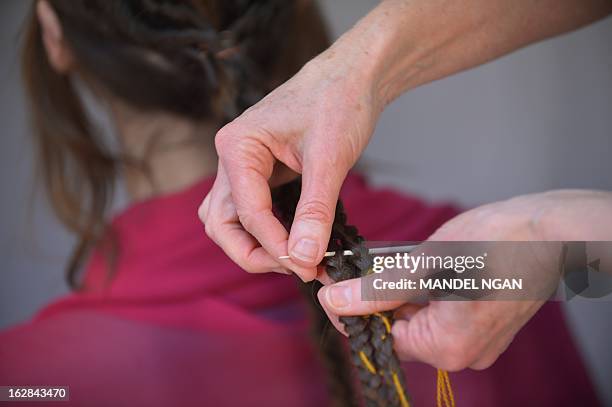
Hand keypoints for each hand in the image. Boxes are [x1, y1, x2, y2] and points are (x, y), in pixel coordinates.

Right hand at [199, 47, 380, 280]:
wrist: (352, 77)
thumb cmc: (338, 102)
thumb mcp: (329, 160)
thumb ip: (315, 211)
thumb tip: (306, 258)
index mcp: (237, 147)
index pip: (247, 212)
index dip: (276, 246)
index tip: (308, 267)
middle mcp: (232, 158)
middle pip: (222, 224)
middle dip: (254, 253)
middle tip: (296, 268)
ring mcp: (243, 168)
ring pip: (231, 222)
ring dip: (256, 247)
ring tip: (296, 260)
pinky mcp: (261, 175)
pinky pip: (253, 213)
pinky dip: (270, 233)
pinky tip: (298, 243)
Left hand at [317, 190, 611, 369]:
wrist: (554, 232)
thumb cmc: (496, 242)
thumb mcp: (426, 264)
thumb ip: (377, 289)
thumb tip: (334, 301)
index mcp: (447, 347)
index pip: (381, 336)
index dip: (353, 310)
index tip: (333, 283)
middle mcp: (462, 354)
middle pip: (399, 330)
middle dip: (376, 298)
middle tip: (357, 267)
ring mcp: (475, 342)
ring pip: (418, 320)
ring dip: (400, 292)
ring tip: (391, 261)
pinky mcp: (483, 326)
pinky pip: (439, 315)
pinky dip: (423, 293)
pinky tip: (417, 267)